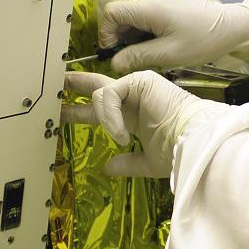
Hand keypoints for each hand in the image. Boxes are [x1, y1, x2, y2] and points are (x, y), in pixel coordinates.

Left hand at [62, 71, 228, 176]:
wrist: (194, 143)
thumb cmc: (179, 152)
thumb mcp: (147, 162)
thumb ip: (127, 163)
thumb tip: (107, 169)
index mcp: (133, 117)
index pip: (101, 110)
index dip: (80, 111)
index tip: (62, 114)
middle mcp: (133, 100)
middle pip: (95, 86)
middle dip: (74, 85)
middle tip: (54, 83)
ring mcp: (137, 87)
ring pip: (101, 95)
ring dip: (106, 119)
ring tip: (122, 137)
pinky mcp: (140, 80)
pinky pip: (110, 95)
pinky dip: (111, 115)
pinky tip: (123, 131)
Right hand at [100, 0, 248, 72]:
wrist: (234, 26)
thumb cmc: (204, 40)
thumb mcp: (169, 54)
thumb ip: (138, 57)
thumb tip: (114, 63)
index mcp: (149, 8)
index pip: (111, 12)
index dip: (106, 33)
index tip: (114, 53)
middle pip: (122, 16)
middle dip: (121, 38)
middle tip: (132, 60)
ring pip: (135, 18)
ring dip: (134, 37)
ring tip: (149, 55)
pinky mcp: (169, 3)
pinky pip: (147, 17)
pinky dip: (146, 32)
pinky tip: (159, 47)